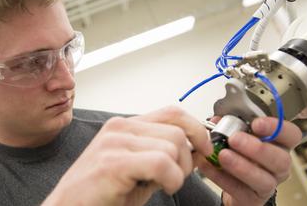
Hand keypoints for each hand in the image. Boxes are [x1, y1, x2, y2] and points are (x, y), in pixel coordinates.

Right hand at [43, 106, 212, 205]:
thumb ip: (163, 155)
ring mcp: (114, 142)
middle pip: (177, 131)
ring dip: (177, 173)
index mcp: (125, 126)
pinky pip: (161, 163)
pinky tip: (160, 188)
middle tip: (175, 178)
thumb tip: (198, 149)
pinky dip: (170, 179)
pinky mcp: (112, 162)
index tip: (205, 148)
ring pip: (172, 147)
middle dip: (188, 159)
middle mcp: (120, 128)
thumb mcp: (138, 170)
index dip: (197, 129)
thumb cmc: (101, 193)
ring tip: (161, 185)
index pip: (173, 112)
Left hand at [195, 117, 301, 205]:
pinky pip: (239, 190)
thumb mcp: (239, 136)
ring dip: (242, 166)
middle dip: (257, 148)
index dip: (277, 128)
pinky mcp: (252, 199)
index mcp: (279, 145)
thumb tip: (217, 120)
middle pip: (281, 159)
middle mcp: (279, 166)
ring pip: (264, 179)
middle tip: (235, 139)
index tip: (256, 123)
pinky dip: (222, 177)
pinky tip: (209, 166)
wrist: (233, 183)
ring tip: (223, 155)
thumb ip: (230, 126)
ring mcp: (268, 184)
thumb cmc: (240, 155)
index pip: (291, 135)